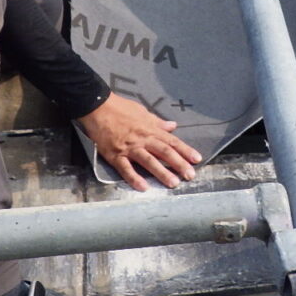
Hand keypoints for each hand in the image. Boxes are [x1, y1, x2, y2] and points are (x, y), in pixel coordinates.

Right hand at [77, 93, 201, 190]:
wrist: (98, 107)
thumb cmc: (121, 109)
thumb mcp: (143, 112)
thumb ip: (158, 122)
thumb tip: (173, 126)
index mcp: (150, 129)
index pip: (172, 141)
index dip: (185, 150)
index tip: (197, 159)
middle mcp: (143, 139)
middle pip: (164, 152)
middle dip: (179, 164)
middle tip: (190, 176)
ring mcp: (129, 148)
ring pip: (149, 161)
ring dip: (162, 173)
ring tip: (173, 183)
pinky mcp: (115, 155)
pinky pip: (126, 169)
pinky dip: (134, 178)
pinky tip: (144, 188)